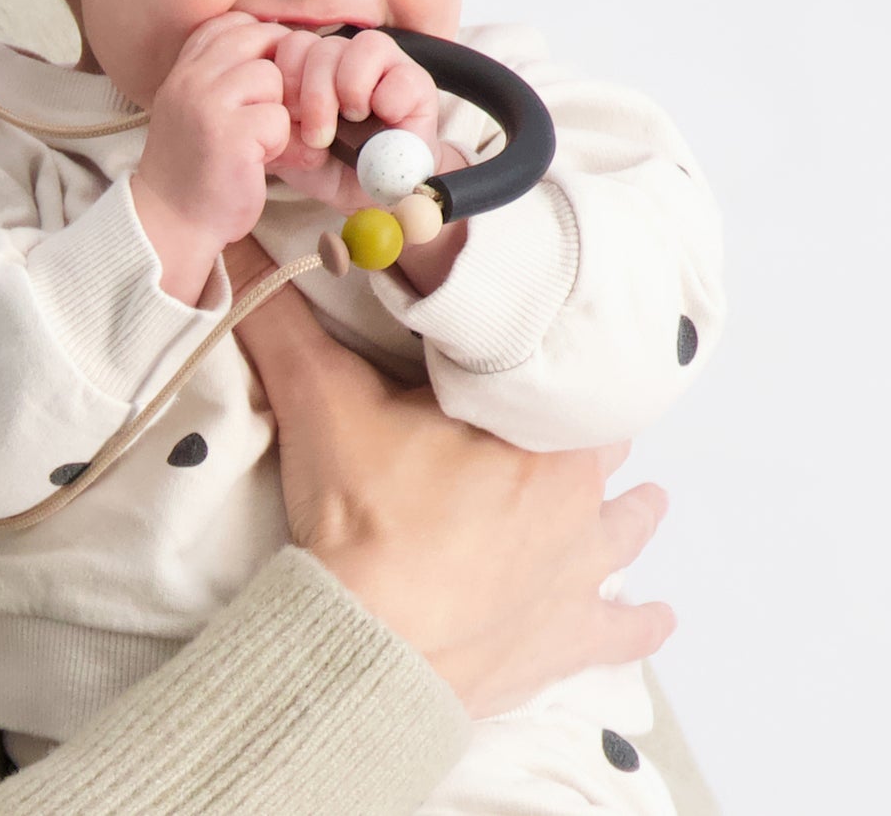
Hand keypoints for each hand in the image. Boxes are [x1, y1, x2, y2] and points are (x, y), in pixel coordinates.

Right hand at [134, 15, 291, 300]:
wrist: (172, 221)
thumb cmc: (199, 168)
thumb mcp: (205, 110)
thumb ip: (234, 79)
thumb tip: (295, 51)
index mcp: (184, 68)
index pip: (236, 25)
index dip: (264, 46)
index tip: (267, 84)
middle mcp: (190, 77)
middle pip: (261, 39)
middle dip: (282, 74)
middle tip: (278, 112)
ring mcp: (205, 102)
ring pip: (272, 77)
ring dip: (280, 113)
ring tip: (264, 144)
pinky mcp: (227, 133)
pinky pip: (278, 118)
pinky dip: (282, 144)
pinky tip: (262, 163)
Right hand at [225, 237, 675, 718]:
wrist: (367, 648)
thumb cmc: (363, 519)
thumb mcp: (319, 398)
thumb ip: (281, 316)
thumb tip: (237, 242)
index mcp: (536, 427)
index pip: (563, 368)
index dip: (550, 354)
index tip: (544, 338)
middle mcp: (575, 497)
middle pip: (596, 443)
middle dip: (582, 427)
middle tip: (568, 414)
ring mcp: (573, 574)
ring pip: (619, 530)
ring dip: (627, 515)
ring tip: (648, 501)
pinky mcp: (558, 642)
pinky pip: (614, 632)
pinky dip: (632, 625)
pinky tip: (654, 618)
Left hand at [268, 29, 440, 211]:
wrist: (372, 195)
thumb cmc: (331, 167)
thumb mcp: (289, 148)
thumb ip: (272, 122)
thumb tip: (264, 108)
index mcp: (310, 66)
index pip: (290, 43)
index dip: (285, 77)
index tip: (289, 116)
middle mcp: (345, 57)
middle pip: (321, 45)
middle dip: (314, 92)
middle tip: (317, 133)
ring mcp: (384, 66)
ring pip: (363, 46)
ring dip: (350, 88)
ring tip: (352, 120)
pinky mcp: (417, 83)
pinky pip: (401, 74)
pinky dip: (388, 99)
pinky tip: (383, 120)